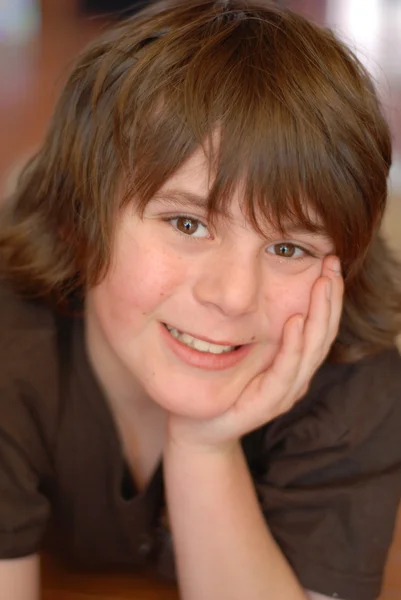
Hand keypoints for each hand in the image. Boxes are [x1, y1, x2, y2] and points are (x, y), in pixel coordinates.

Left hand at [166, 255, 343, 451]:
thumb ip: (255, 324)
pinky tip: (294, 321)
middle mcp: (295, 375)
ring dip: (319, 314)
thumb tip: (251, 284)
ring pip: (311, 349)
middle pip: (322, 333)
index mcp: (292, 361)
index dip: (327, 294)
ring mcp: (284, 391)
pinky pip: (285, 371)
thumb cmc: (219, 385)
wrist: (198, 427)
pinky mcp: (268, 403)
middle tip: (333, 264)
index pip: (318, 324)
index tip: (330, 261)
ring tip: (323, 283)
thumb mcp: (241, 348)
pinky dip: (293, 346)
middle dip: (330, 297)